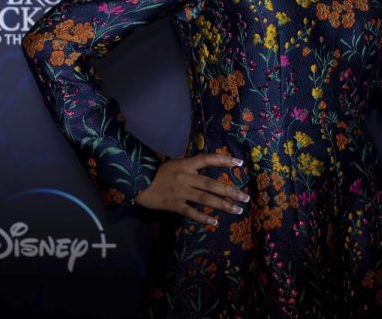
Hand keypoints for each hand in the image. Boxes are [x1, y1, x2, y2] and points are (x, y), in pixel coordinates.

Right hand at [134, 154, 248, 225]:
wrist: (137, 183)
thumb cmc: (157, 173)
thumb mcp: (173, 163)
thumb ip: (189, 163)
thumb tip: (205, 160)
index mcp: (186, 165)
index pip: (207, 159)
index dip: (223, 160)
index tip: (239, 163)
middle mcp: (185, 177)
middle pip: (211, 183)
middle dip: (230, 191)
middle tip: (245, 197)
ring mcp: (180, 192)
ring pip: (205, 198)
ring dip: (222, 205)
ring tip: (237, 210)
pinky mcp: (173, 204)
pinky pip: (190, 212)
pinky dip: (202, 217)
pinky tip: (214, 221)